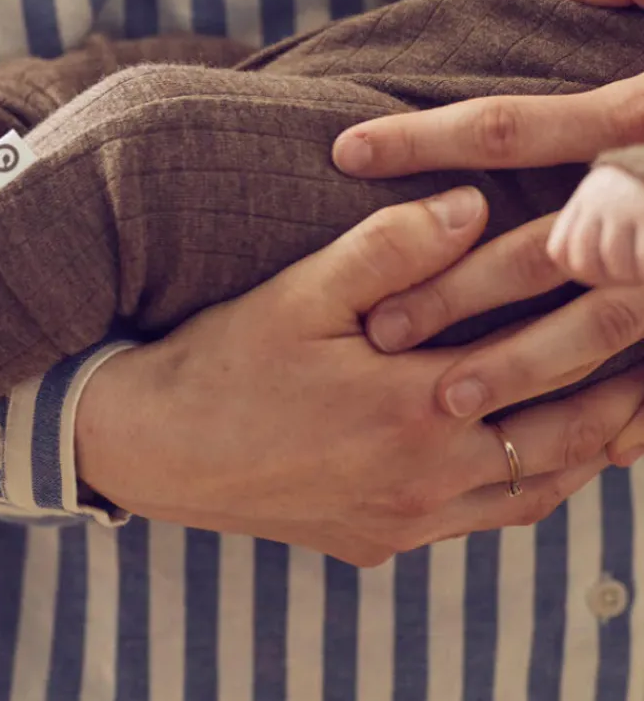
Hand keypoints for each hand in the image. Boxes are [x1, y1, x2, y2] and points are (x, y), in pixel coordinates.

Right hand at [75, 188, 643, 564]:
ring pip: (535, 491)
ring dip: (591, 450)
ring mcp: (405, 521)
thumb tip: (470, 208)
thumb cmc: (222, 365)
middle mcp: (424, 477)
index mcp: (412, 407)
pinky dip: (530, 489)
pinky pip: (485, 522)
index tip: (642, 292)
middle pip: (564, 438)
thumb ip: (388, 249)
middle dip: (627, 394)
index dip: (608, 326)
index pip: (546, 363)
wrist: (154, 450)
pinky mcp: (379, 541)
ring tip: (630, 410)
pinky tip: (535, 462)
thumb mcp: (297, 295)